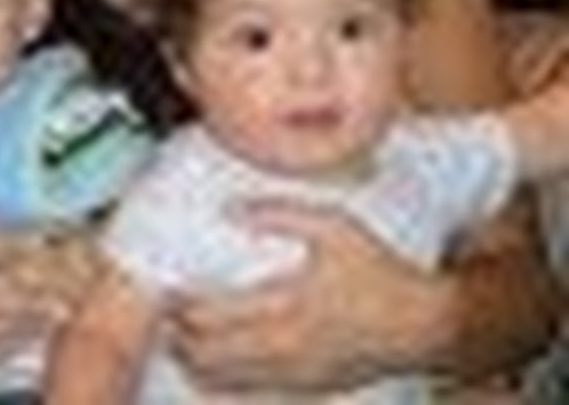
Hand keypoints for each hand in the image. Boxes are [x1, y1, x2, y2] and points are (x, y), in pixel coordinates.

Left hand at [167, 198, 434, 393]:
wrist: (427, 324)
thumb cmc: (379, 270)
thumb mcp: (334, 226)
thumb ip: (280, 213)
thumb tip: (230, 208)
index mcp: (289, 305)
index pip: (216, 317)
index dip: (183, 308)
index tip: (168, 290)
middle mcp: (288, 346)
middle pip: (212, 354)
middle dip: (181, 337)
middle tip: (166, 315)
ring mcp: (298, 374)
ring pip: (228, 379)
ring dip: (196, 362)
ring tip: (179, 339)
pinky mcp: (309, 387)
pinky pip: (253, 392)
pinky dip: (224, 380)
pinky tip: (213, 365)